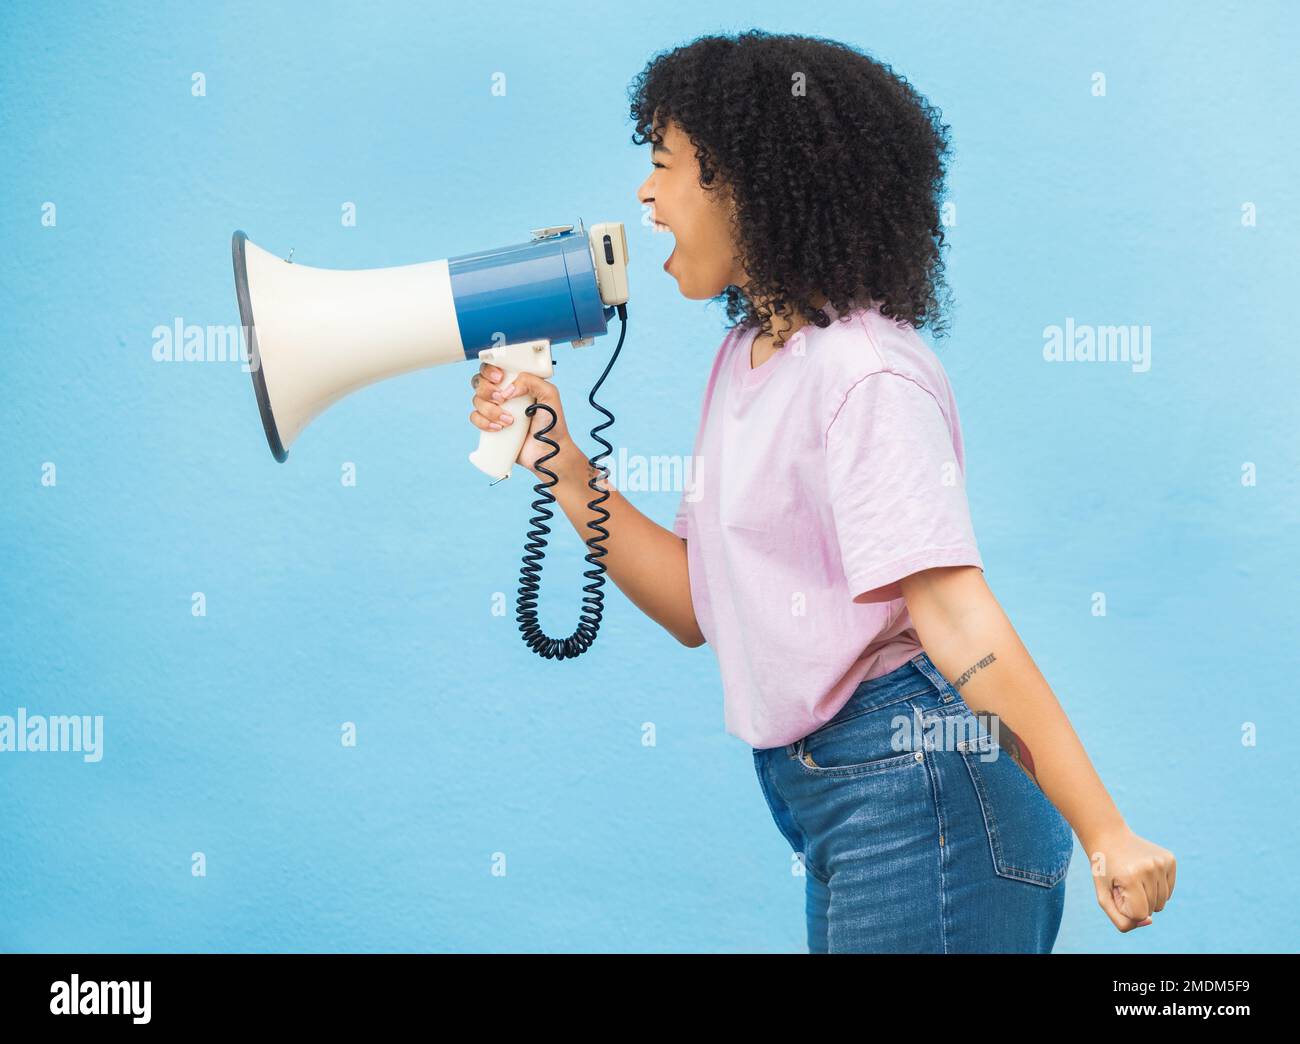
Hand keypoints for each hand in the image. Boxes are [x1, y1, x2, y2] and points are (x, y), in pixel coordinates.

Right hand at [469, 362, 583, 478]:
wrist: (547, 452)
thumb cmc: (553, 423)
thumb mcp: (550, 395)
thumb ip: (532, 381)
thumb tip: (508, 389)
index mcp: (515, 382)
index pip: (494, 368)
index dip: (490, 370)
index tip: (499, 378)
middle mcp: (503, 394)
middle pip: (480, 382)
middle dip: (487, 390)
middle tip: (503, 399)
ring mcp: (495, 410)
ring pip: (476, 400)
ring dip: (490, 410)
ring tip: (509, 421)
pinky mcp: (490, 426)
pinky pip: (475, 418)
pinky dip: (483, 422)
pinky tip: (499, 428)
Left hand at [1085, 825, 1176, 931]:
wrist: (1109, 837)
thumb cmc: (1105, 871)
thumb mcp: (1104, 898)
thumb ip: (1122, 921)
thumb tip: (1150, 921)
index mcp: (1130, 877)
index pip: (1140, 914)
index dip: (1126, 906)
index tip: (1117, 889)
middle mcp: (1149, 868)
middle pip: (1152, 909)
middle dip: (1136, 901)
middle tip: (1123, 880)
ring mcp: (1161, 862)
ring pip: (1162, 902)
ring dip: (1148, 896)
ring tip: (1133, 877)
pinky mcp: (1170, 859)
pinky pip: (1169, 891)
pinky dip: (1157, 888)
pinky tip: (1144, 873)